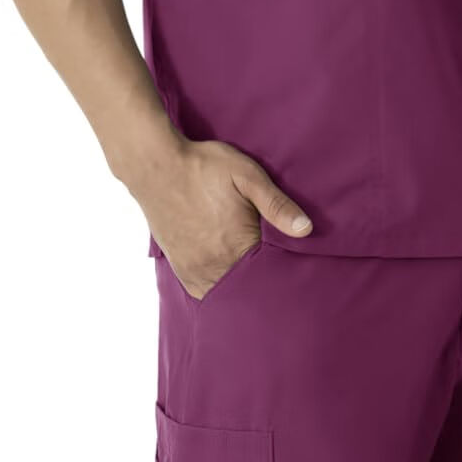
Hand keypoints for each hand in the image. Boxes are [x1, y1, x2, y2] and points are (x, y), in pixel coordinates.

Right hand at [137, 137, 311, 298]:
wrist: (155, 166)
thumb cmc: (203, 167)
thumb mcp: (247, 176)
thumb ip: (277, 205)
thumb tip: (306, 230)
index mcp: (238, 245)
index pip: (271, 276)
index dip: (286, 274)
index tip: (297, 273)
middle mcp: (216, 265)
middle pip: (249, 290)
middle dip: (265, 287)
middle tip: (279, 286)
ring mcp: (196, 270)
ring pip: (226, 295)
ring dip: (240, 291)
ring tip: (256, 286)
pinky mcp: (181, 268)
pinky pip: (203, 293)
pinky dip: (218, 291)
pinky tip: (229, 282)